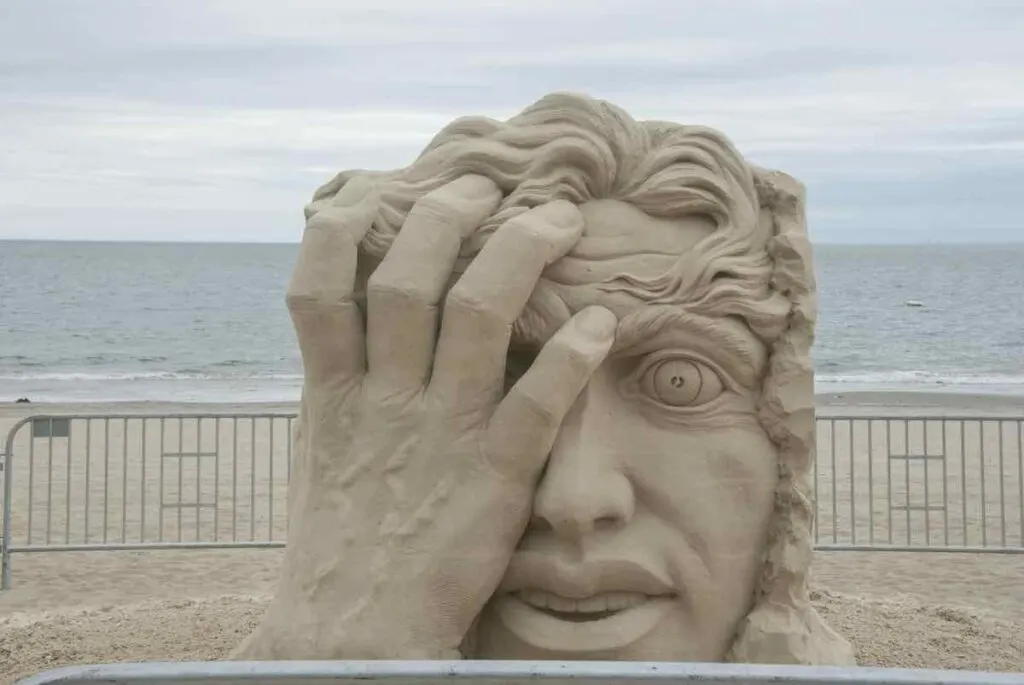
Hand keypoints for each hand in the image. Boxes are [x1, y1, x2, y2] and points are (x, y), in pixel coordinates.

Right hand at [233, 175, 616, 659]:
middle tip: (485, 185)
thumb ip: (342, 384)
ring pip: (477, 314)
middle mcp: (384, 399)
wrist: (350, 636)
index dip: (341, 227)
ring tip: (556, 220)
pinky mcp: (491, 478)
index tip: (376, 191)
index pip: (318, 285)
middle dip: (448, 216)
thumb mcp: (324, 451)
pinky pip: (537, 403)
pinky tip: (602, 324)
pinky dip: (571, 356)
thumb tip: (358, 329)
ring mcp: (439, 434)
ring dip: (520, 254)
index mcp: (334, 393)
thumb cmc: (339, 543)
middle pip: (409, 277)